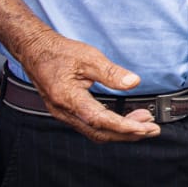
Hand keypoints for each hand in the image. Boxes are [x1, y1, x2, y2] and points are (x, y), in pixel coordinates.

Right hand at [14, 29, 152, 142]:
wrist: (35, 51)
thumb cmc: (58, 53)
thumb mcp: (88, 57)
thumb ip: (111, 72)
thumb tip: (133, 82)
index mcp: (68, 98)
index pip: (101, 120)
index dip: (124, 126)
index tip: (145, 127)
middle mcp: (65, 112)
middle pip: (100, 133)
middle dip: (128, 134)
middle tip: (152, 129)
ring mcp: (64, 114)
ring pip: (95, 133)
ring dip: (121, 132)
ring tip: (143, 124)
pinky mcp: (67, 113)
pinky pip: (90, 127)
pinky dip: (110, 127)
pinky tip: (124, 120)